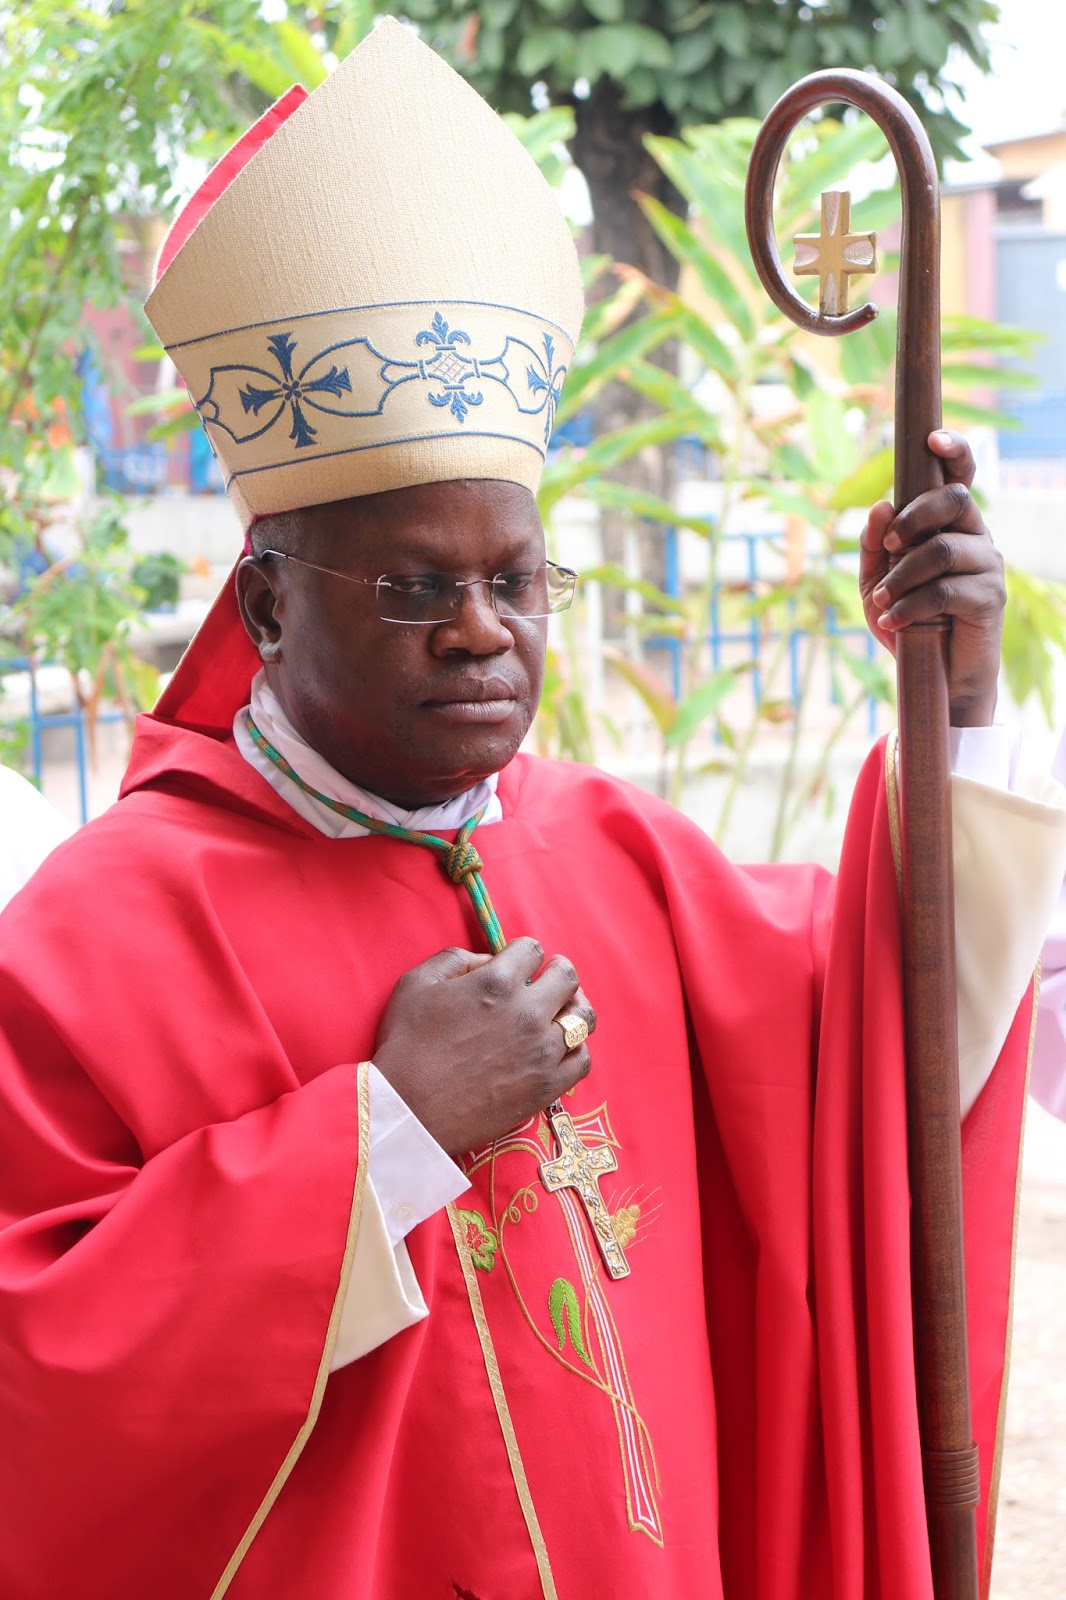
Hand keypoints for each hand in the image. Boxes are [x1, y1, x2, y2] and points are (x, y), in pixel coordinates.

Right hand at [371, 937, 595, 1156]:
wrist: (408, 1111)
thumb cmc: (405, 1045)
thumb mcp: (417, 983)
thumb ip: (456, 959)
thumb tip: (488, 961)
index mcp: (497, 982)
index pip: (532, 949)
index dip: (522, 954)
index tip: (516, 965)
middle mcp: (528, 1012)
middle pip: (567, 977)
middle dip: (555, 973)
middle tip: (544, 982)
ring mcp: (542, 1051)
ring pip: (583, 1017)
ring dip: (572, 1008)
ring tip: (558, 1013)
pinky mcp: (547, 1086)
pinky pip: (582, 1059)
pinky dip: (574, 1048)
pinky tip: (557, 1048)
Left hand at [859, 430, 1004, 725]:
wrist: (934, 678)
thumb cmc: (906, 623)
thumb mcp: (875, 585)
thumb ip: (873, 548)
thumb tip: (878, 507)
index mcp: (949, 525)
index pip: (960, 476)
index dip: (954, 451)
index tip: (932, 439)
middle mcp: (975, 537)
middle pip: (954, 499)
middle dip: (913, 517)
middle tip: (887, 549)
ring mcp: (987, 566)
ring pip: (943, 548)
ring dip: (901, 576)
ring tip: (879, 602)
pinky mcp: (990, 598)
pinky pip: (945, 589)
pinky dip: (910, 605)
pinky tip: (891, 622)